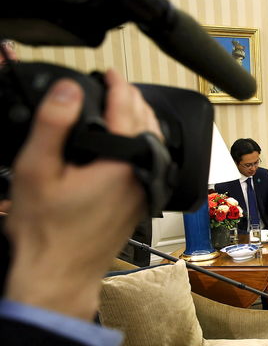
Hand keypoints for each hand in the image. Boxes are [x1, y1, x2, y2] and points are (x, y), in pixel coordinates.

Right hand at [4, 70, 157, 320]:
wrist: (59, 273)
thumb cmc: (46, 230)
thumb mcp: (36, 169)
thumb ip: (53, 124)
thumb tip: (69, 89)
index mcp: (122, 162)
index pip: (127, 109)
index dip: (117, 84)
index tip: (109, 72)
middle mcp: (142, 174)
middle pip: (147, 123)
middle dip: (132, 99)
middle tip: (114, 85)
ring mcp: (145, 190)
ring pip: (154, 144)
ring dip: (141, 120)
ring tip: (122, 106)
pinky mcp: (142, 202)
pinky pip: (150, 162)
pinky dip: (141, 143)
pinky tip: (126, 142)